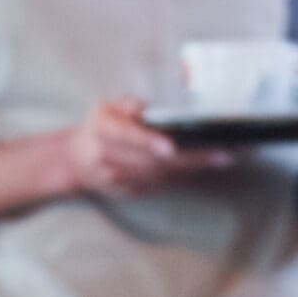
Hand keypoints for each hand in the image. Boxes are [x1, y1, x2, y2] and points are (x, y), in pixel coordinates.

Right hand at [65, 97, 234, 195]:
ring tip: (222, 158)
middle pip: (152, 160)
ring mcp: (118, 179)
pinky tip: (206, 167)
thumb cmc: (97, 127)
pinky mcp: (129, 192)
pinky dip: (185, 176)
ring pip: (160, 175)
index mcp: (102, 130)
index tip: (170, 147)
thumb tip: (149, 110)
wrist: (75, 162)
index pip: (125, 135)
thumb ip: (128, 104)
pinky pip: (161, 184)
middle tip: (221, 154)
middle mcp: (108, 157)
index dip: (148, 142)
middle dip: (189, 158)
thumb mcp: (105, 106)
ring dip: (194, 169)